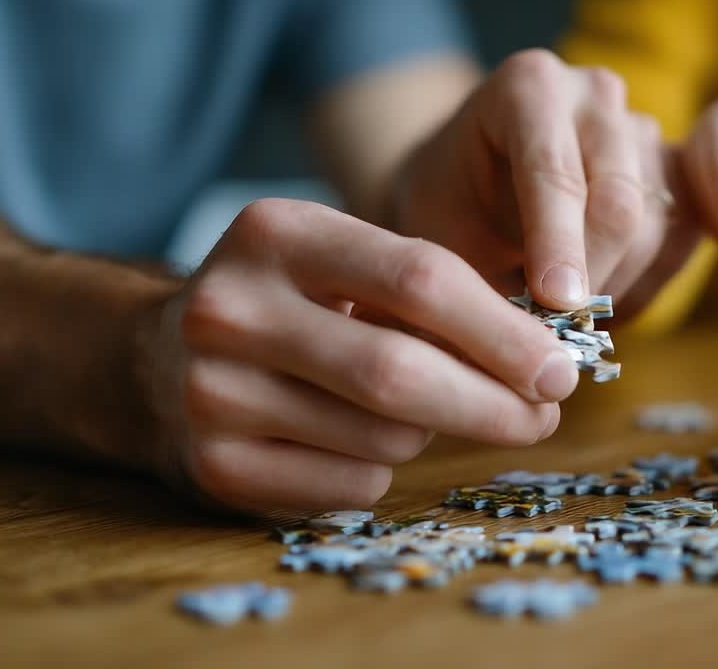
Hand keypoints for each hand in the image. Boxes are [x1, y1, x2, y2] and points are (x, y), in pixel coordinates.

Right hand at [139, 199, 578, 511]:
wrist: (157, 362)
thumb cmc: (296, 308)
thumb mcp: (345, 266)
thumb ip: (433, 296)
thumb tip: (546, 364)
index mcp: (278, 232)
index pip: (421, 279)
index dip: (504, 332)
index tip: (560, 368)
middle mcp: (231, 306)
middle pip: (400, 371)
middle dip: (494, 403)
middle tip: (545, 416)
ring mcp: (212, 391)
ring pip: (383, 437)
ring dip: (433, 434)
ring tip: (422, 414)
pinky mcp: (213, 465)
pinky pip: (350, 486)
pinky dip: (383, 474)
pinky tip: (362, 444)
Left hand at [396, 49, 658, 309]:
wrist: (474, 186)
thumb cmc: (452, 210)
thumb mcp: (444, 239)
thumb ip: (482, 278)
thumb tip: (527, 339)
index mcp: (529, 86)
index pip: (555, 170)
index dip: (558, 242)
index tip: (555, 303)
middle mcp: (595, 93)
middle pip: (619, 201)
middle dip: (592, 277)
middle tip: (557, 333)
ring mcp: (643, 127)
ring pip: (654, 229)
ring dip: (614, 290)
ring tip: (568, 322)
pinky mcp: (677, 170)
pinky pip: (679, 242)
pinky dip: (642, 288)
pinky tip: (600, 305)